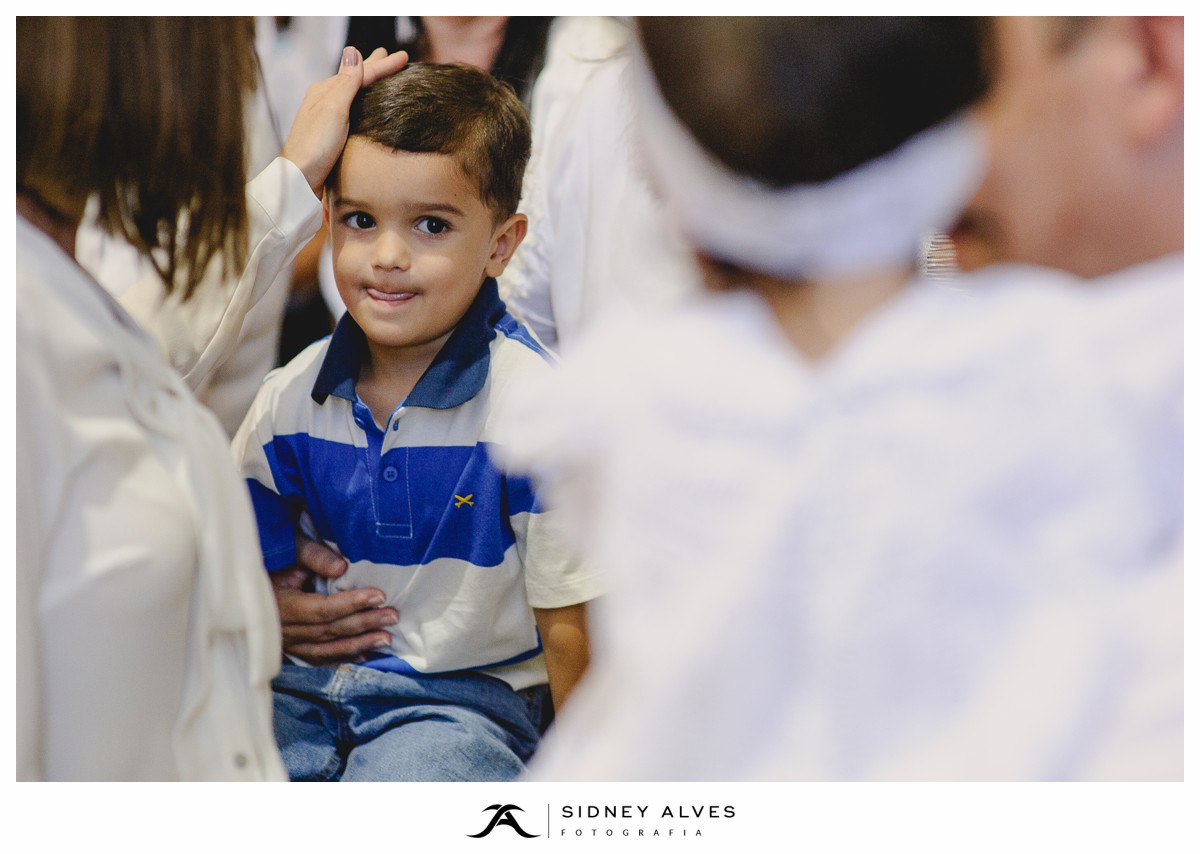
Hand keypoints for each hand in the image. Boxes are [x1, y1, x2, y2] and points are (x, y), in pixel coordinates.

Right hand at [271, 533, 398, 664]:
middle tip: (392, 616)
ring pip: (326, 649)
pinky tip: (362, 656)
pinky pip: (317, 658)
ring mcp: (285, 643)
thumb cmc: (272, 559)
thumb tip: (341, 568)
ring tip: (386, 638)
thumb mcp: (289, 550)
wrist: (244, 579)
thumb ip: (313, 557)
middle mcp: (282, 629)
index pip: (322, 608)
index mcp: (281, 605)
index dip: (352, 603)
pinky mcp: (288, 649)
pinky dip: (340, 657)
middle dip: (364, 624)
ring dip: (358, 644)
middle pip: (329, 630)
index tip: (379, 596)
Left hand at [281, 46, 408, 197]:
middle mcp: (323, 99)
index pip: (360, 72)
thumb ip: (345, 83)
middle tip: (387, 56)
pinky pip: (349, 106)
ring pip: (351, 91)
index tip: (404, 57)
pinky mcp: (328, 132)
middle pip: (354, 78)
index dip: (383, 64)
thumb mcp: (333, 110)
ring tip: (377, 73)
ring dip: (366, 81)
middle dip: (372, 67)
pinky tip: (362, 102)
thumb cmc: (315, 146)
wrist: (299, 178)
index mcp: (325, 91)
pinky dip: (360, 98)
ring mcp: (324, 115)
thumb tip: (352, 51)